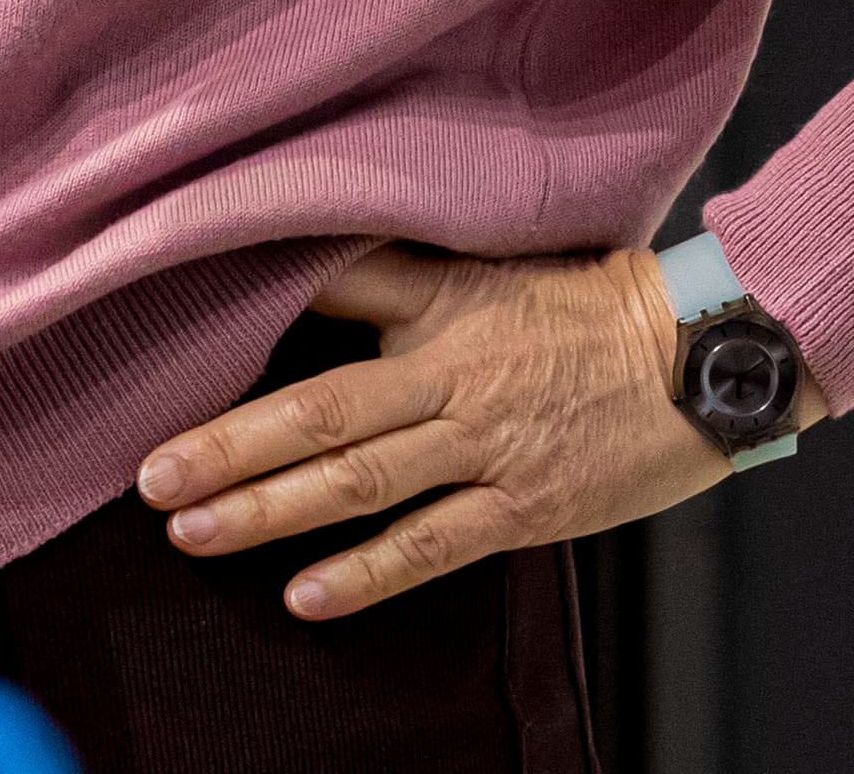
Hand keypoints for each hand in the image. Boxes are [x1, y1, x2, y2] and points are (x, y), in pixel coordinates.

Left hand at [132, 243, 803, 620]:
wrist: (702, 353)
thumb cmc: (593, 305)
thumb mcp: (489, 264)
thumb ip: (400, 274)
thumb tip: (303, 258)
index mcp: (438, 302)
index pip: (325, 295)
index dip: (243, 318)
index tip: (162, 341)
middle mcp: (449, 372)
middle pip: (317, 408)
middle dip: (226, 446)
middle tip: (151, 475)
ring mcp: (485, 444)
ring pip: (357, 481)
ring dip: (267, 511)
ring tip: (192, 532)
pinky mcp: (524, 506)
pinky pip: (431, 544)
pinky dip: (366, 573)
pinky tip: (306, 595)